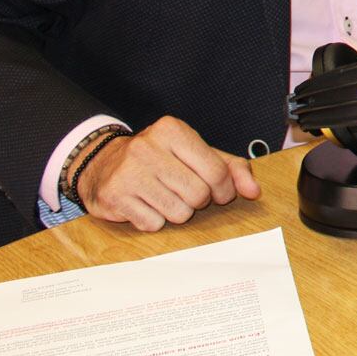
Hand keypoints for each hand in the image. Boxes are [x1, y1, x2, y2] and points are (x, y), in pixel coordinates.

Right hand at [75, 117, 260, 231]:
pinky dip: (155, 220)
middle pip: (198, 194)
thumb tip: (254, 191)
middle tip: (186, 193)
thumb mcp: (197, 154)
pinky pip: (153, 224)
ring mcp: (128, 172)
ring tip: (165, 197)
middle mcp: (147, 148)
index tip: (219, 193)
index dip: (224, 190)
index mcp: (172, 130)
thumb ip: (232, 168)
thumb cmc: (160, 159)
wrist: (102, 163)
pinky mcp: (114, 196)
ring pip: (177, 212)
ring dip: (177, 212)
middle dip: (198, 201)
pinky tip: (145, 204)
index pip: (216, 171)